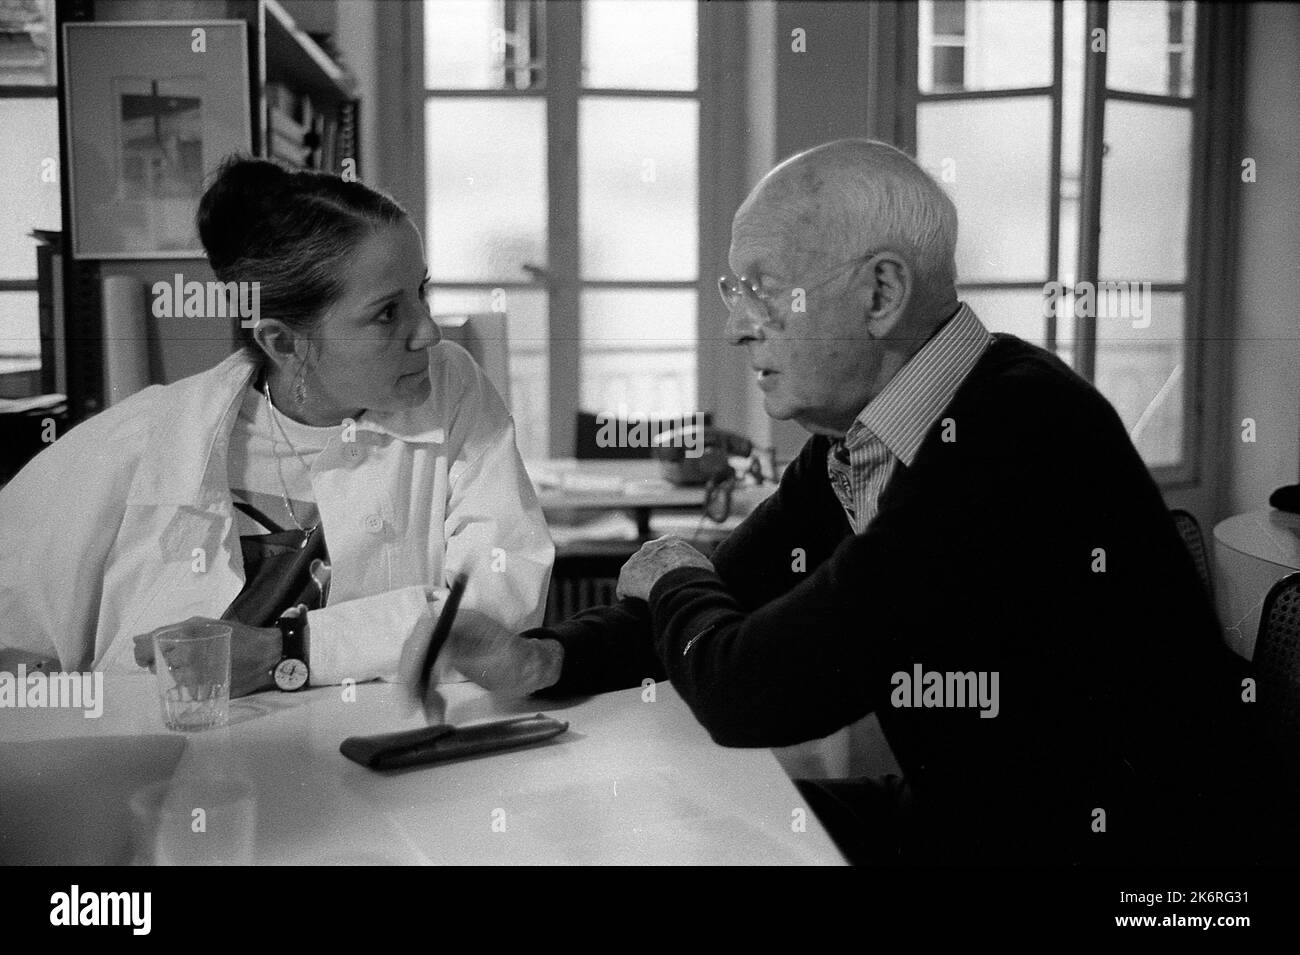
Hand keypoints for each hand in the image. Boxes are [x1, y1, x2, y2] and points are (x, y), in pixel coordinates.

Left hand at [133, 616, 281, 698]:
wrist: (265, 655)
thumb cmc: (234, 635)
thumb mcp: (203, 624)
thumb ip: (170, 631)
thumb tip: (138, 641)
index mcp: (185, 636)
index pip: (145, 649)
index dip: (142, 652)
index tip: (146, 654)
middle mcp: (186, 657)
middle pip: (157, 665)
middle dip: (165, 661)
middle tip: (186, 655)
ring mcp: (194, 676)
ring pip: (171, 677)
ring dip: (180, 672)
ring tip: (200, 664)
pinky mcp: (202, 693)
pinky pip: (185, 689)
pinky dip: (191, 684)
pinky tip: (206, 675)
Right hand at [399, 609, 563, 722]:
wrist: (530, 670)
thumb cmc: (518, 664)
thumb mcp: (494, 664)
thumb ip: (465, 659)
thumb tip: (436, 660)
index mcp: (465, 621)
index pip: (427, 629)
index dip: (414, 653)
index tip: (411, 680)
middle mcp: (451, 627)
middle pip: (417, 645)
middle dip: (411, 675)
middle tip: (410, 704)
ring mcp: (447, 641)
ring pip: (418, 662)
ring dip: (418, 689)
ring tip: (431, 714)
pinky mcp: (445, 657)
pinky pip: (426, 673)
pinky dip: (426, 692)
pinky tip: (436, 709)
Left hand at [615, 536, 713, 602]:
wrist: (679, 581)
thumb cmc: (697, 575)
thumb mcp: (704, 566)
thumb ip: (697, 567)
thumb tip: (701, 576)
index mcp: (671, 541)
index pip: (667, 553)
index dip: (669, 568)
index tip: (672, 580)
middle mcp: (651, 546)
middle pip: (649, 562)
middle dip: (653, 575)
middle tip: (661, 592)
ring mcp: (636, 559)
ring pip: (637, 576)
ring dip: (641, 588)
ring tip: (650, 603)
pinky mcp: (626, 575)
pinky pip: (626, 590)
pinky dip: (631, 599)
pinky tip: (638, 608)